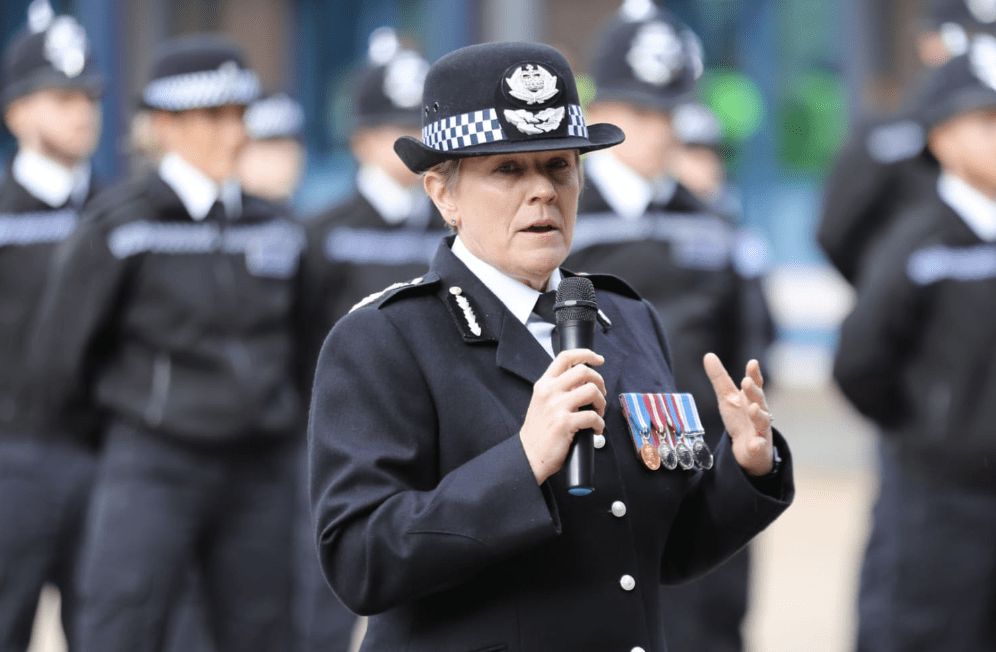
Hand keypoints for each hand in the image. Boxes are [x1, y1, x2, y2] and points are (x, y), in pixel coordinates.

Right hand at [520, 349, 606, 484]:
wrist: (528, 455)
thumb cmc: (538, 432)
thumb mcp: (542, 402)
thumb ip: (558, 389)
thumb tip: (583, 382)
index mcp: (544, 384)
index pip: (566, 357)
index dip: (586, 354)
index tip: (598, 359)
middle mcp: (549, 391)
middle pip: (583, 371)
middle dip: (599, 382)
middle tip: (600, 394)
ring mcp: (556, 406)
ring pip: (591, 391)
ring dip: (601, 402)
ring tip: (598, 413)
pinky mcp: (565, 423)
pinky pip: (593, 416)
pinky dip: (599, 424)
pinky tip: (595, 430)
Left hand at [703, 353, 773, 475]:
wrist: (748, 448)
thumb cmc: (739, 418)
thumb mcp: (727, 397)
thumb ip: (719, 378)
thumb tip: (708, 355)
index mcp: (751, 398)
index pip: (755, 384)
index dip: (754, 374)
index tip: (752, 363)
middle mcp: (759, 411)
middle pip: (759, 399)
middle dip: (753, 391)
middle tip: (746, 382)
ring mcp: (760, 429)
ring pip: (762, 421)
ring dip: (759, 414)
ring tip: (753, 408)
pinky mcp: (758, 446)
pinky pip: (759, 445)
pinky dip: (757, 444)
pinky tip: (754, 444)